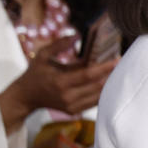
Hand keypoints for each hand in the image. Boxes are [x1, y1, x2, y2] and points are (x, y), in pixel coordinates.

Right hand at [0, 37, 116, 132]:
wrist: (26, 97)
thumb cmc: (35, 74)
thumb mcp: (42, 56)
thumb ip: (58, 45)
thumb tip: (76, 35)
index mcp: (60, 82)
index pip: (88, 75)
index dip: (104, 68)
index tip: (117, 60)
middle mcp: (67, 97)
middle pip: (97, 86)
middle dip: (111, 74)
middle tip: (121, 64)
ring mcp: (72, 106)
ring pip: (99, 96)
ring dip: (110, 84)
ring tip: (117, 72)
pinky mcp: (74, 112)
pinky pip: (94, 102)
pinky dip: (103, 92)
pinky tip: (108, 82)